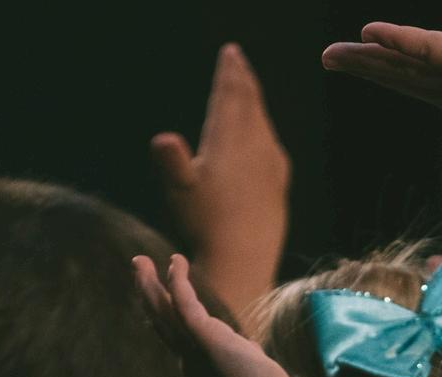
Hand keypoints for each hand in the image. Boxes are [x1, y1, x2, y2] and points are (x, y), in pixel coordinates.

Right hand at [133, 254, 299, 376]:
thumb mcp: (251, 374)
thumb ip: (245, 358)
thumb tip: (253, 351)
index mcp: (197, 368)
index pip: (174, 336)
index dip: (163, 313)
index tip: (159, 293)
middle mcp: (188, 359)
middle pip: (159, 322)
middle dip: (147, 293)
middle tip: (139, 267)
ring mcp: (194, 350)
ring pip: (162, 312)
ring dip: (149, 284)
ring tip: (141, 261)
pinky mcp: (206, 339)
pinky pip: (184, 304)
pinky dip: (178, 282)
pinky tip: (176, 262)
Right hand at [153, 45, 290, 298]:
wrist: (244, 259)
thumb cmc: (205, 225)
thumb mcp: (180, 193)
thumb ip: (172, 162)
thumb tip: (163, 140)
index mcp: (229, 140)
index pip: (230, 95)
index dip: (229, 72)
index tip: (230, 52)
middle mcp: (255, 146)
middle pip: (250, 103)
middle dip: (242, 79)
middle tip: (238, 60)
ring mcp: (271, 164)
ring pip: (262, 122)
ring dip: (254, 102)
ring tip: (247, 89)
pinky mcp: (279, 183)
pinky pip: (271, 145)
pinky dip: (263, 129)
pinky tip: (263, 136)